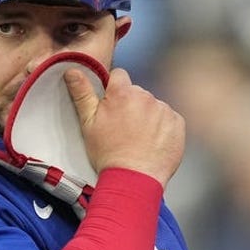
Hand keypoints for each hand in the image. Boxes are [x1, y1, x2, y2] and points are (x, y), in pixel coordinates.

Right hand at [65, 66, 184, 186]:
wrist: (133, 180)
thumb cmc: (108, 154)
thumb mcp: (88, 124)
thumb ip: (82, 93)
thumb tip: (72, 70)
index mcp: (122, 93)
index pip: (119, 76)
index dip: (114, 90)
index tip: (111, 106)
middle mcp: (145, 96)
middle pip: (137, 93)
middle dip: (131, 105)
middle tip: (123, 129)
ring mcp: (164, 109)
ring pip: (153, 106)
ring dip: (147, 117)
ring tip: (139, 139)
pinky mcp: (177, 123)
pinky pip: (169, 119)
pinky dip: (162, 127)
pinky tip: (152, 143)